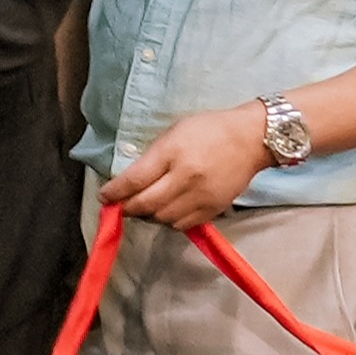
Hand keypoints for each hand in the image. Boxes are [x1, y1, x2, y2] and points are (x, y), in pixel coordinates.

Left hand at [101, 101, 273, 230]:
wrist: (251, 139)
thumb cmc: (209, 130)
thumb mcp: (174, 133)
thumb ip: (152, 157)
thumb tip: (129, 181)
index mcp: (173, 153)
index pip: (134, 181)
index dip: (114, 193)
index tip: (104, 197)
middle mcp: (186, 177)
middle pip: (145, 204)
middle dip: (127, 208)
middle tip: (120, 206)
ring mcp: (201, 196)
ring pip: (163, 219)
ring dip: (148, 215)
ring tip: (145, 206)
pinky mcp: (214, 209)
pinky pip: (182, 225)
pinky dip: (169, 221)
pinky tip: (166, 210)